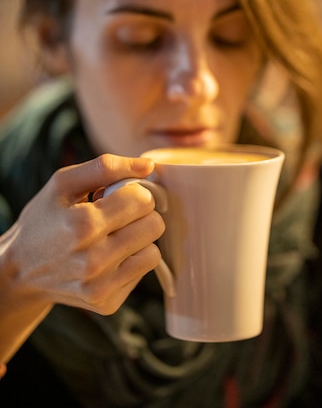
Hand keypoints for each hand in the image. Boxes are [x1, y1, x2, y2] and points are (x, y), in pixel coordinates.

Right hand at [1, 154, 164, 314]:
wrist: (20, 270)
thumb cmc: (45, 219)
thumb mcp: (63, 183)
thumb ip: (106, 167)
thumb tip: (149, 165)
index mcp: (83, 225)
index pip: (143, 200)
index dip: (134, 193)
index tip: (119, 196)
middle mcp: (93, 260)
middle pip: (154, 226)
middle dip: (140, 216)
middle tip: (119, 216)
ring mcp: (100, 287)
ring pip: (154, 252)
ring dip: (139, 241)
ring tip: (114, 236)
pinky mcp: (106, 304)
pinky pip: (143, 274)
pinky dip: (131, 262)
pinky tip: (109, 257)